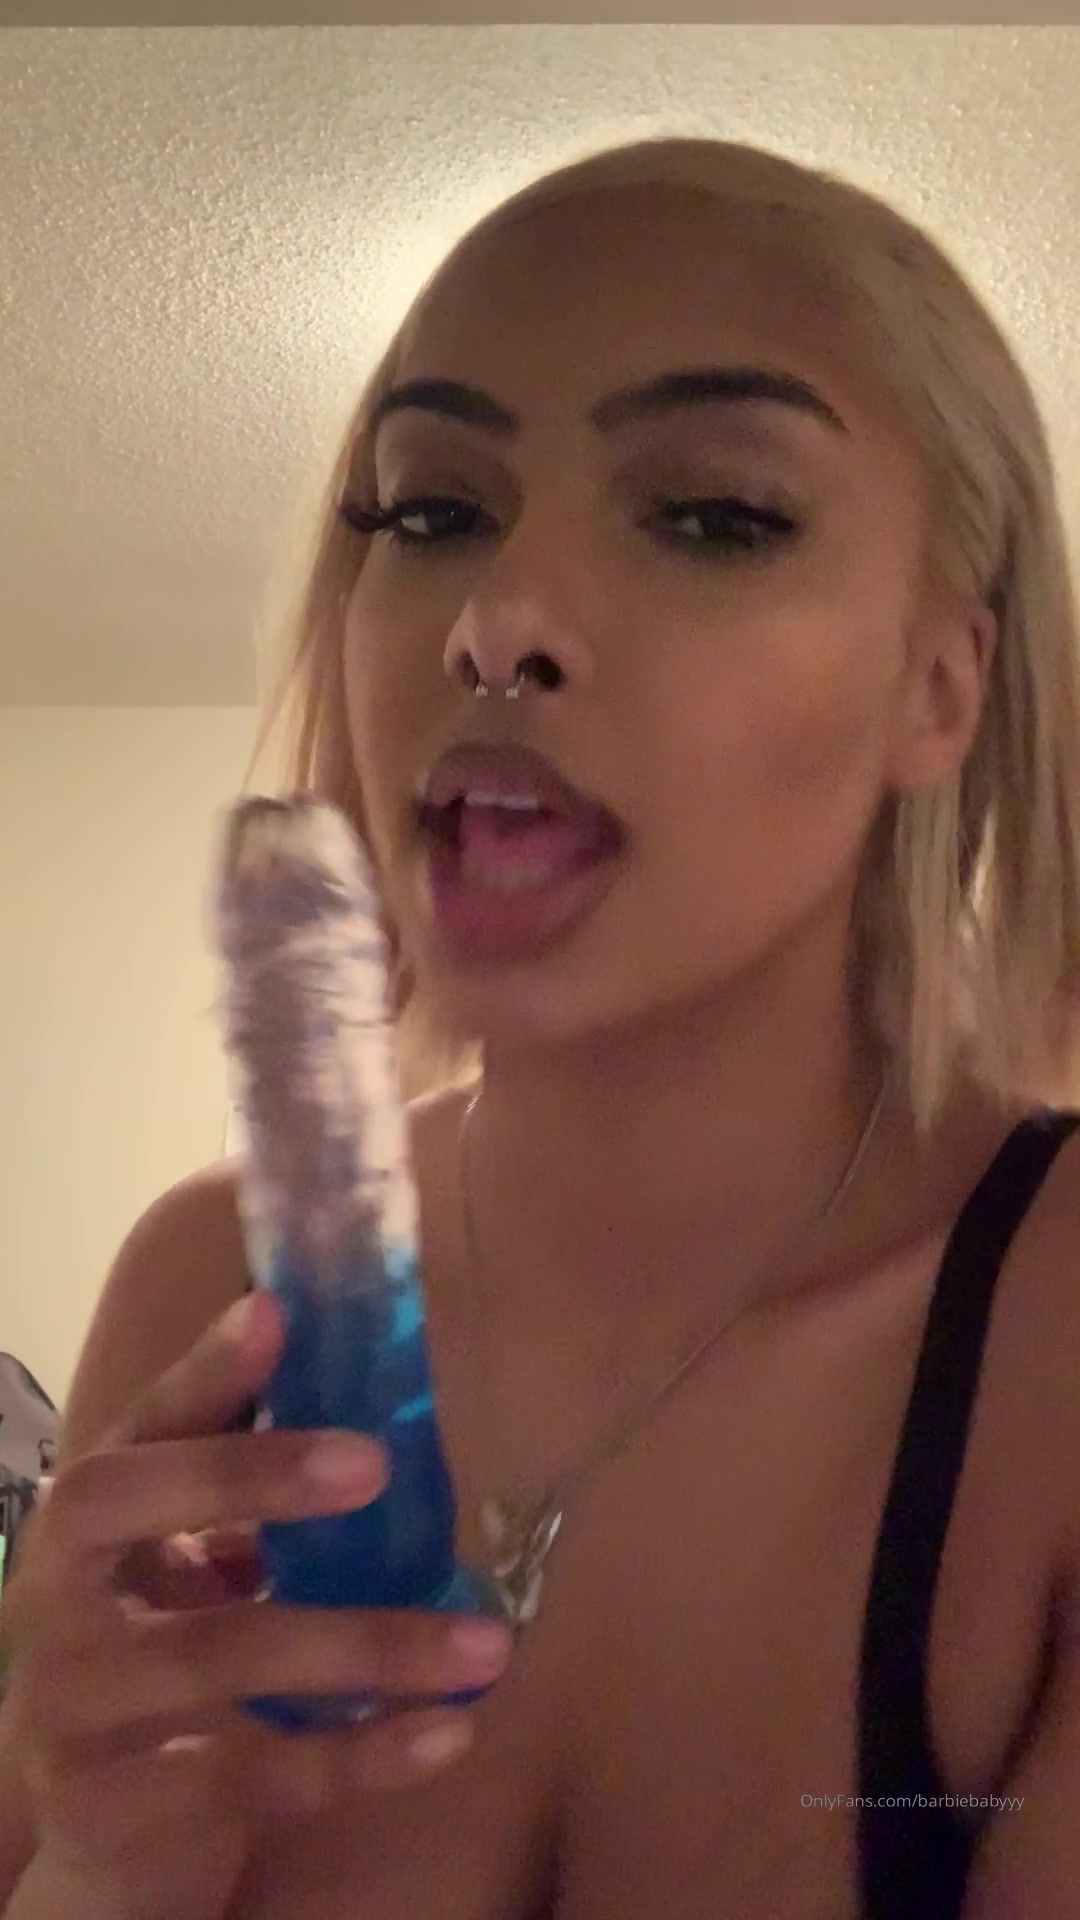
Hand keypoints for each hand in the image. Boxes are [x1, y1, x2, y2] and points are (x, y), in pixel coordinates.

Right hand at [0, 1293, 513, 1918]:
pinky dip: (364, 1753)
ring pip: (224, 1654)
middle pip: (132, 1508)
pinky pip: (261, 1774)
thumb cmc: (162, 1656)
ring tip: (485, 1642)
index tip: (276, 1314)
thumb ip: (249, 1497)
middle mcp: (55, 1597)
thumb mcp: (186, 1566)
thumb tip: (382, 1401)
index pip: (140, 1425)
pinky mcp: (122, 1806)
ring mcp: (74, 1705)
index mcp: (84, 1520)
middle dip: (251, 1474)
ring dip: (368, 1644)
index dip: (204, 1371)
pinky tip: (452, 1730)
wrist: (102, 1829)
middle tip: (375, 1460)